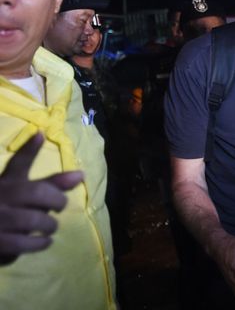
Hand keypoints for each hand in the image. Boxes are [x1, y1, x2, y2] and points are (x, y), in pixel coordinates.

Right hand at [0, 133, 83, 264]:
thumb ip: (50, 184)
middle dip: (56, 201)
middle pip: (37, 193)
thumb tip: (81, 174)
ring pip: (34, 220)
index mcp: (4, 184)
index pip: (17, 163)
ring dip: (48, 226)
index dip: (29, 149)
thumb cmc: (5, 211)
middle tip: (58, 208)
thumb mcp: (21, 193)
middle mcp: (0, 198)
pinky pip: (24, 244)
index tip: (41, 134)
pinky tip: (42, 242)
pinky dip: (38, 244)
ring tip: (48, 229)